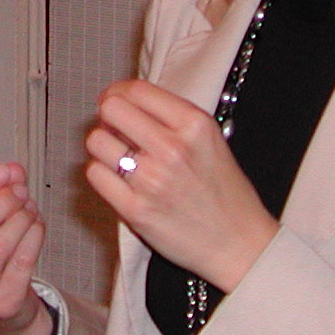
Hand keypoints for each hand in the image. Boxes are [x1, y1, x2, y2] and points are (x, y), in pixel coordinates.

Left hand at [85, 79, 276, 292]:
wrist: (239, 245)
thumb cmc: (225, 193)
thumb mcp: (210, 140)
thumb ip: (172, 118)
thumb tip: (126, 102)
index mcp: (194, 125)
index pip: (137, 90)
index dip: (118, 92)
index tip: (115, 100)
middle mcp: (172, 148)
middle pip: (111, 109)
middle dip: (108, 116)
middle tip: (115, 129)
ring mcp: (151, 180)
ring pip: (96, 140)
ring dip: (103, 146)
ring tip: (117, 157)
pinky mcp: (135, 209)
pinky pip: (95, 174)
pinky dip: (102, 173)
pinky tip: (117, 179)